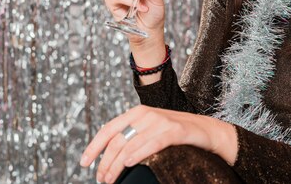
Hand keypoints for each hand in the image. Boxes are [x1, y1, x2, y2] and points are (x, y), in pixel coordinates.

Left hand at [80, 105, 237, 183]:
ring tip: (110, 179)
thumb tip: (109, 152)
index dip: (94, 146)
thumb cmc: (175, 134)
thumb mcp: (150, 129)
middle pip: (117, 140)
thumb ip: (132, 135)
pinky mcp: (175, 130)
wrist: (206, 131)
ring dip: (117, 165)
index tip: (84, 163)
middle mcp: (146, 114)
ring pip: (131, 145)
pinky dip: (139, 154)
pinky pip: (153, 143)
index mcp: (137, 112)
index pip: (108, 129)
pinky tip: (129, 164)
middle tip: (101, 179)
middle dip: (105, 162)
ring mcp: (161, 120)